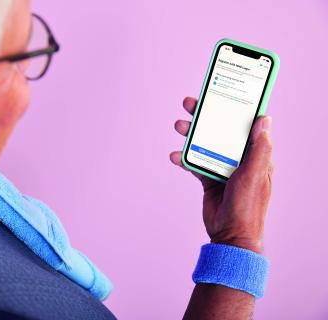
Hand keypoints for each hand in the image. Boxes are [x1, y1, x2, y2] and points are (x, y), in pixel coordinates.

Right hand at [170, 97, 272, 253]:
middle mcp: (239, 157)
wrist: (230, 234)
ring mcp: (223, 167)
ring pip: (205, 143)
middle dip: (205, 115)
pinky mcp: (209, 178)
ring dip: (191, 134)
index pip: (246, 124)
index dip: (235, 107)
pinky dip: (184, 158)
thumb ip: (259, 147)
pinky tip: (175, 156)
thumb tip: (264, 119)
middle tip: (191, 103)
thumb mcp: (255, 174)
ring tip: (179, 125)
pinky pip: (195, 163)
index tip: (222, 92)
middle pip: (221, 129)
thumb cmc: (247, 206)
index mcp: (255, 154)